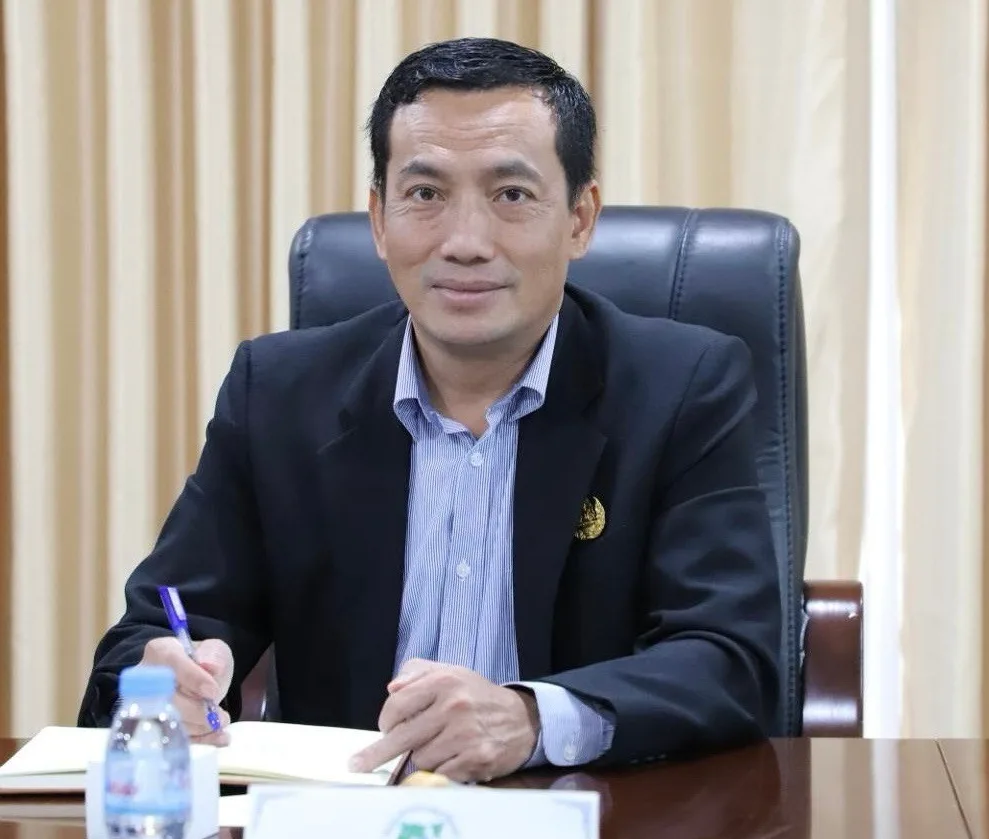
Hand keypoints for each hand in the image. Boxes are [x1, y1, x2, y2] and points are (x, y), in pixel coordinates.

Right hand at [139, 636, 232, 744]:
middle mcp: (145, 679)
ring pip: (168, 722)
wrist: (196, 678)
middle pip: (166, 698)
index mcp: (160, 651)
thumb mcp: (214, 650)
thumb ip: (214, 654)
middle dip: (198, 711)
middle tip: (221, 717)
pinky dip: (198, 740)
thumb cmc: (203, 661)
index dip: (192, 678)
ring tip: (221, 723)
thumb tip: (210, 666)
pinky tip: (218, 739)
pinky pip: (172, 738)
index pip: (171, 662)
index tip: (213, 691)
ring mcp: (145, 705)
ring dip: (199, 727)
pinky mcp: (152, 727)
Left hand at [349, 659, 539, 782]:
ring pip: (420, 758)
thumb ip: (417, 673)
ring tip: (439, 746)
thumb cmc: (478, 697)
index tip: (384, 728)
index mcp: (445, 682)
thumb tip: (392, 687)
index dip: (385, 719)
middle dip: (378, 753)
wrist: (522, 719)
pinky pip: (440, 774)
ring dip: (422, 757)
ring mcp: (465, 735)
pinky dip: (440, 770)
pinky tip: (452, 758)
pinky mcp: (475, 759)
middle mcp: (454, 707)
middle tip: (358, 764)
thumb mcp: (450, 672)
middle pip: (402, 737)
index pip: (397, 703)